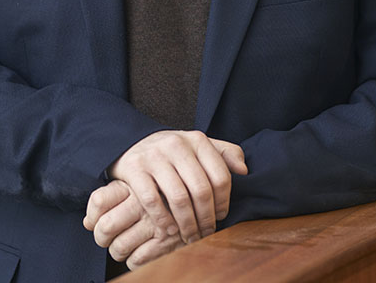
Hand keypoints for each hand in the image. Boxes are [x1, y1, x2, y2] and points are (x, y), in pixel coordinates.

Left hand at [84, 179, 181, 268]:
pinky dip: (135, 260)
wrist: (202, 197)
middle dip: (101, 238)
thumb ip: (111, 200)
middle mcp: (143, 201)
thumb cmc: (162, 194)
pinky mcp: (167, 241)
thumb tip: (87, 222)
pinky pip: (137, 260)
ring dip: (117, 251)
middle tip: (105, 239)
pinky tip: (141, 250)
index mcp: (133, 183)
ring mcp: (156, 222)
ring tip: (124, 245)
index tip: (95, 221)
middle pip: (105, 226)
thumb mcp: (137, 188)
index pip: (99, 200)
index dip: (92, 216)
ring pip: (119, 247)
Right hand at [105, 130, 247, 243]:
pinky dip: (164, 220)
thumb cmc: (172, 152)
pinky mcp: (134, 168)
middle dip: (206, 218)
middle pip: (201, 190)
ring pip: (179, 198)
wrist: (131, 142)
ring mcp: (154, 156)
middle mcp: (176, 144)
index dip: (223, 202)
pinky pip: (152, 201)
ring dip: (187, 224)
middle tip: (206, 233)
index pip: (220, 176)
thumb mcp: (198, 147)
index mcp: (197, 140)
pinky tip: (170, 229)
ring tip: (190, 236)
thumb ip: (224, 154)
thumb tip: (244, 170)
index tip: (220, 216)